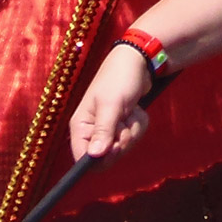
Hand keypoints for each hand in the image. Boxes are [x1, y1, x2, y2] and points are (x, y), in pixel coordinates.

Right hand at [68, 43, 154, 163]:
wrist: (140, 61)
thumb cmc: (120, 78)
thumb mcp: (111, 104)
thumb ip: (103, 131)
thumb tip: (93, 156)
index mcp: (81, 125)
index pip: (82, 158)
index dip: (100, 159)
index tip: (115, 147)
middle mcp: (92, 130)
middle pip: (107, 156)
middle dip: (122, 140)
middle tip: (125, 121)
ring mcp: (108, 127)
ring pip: (122, 146)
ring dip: (132, 130)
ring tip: (131, 111)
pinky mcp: (122, 124)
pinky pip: (132, 136)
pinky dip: (138, 124)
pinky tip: (136, 109)